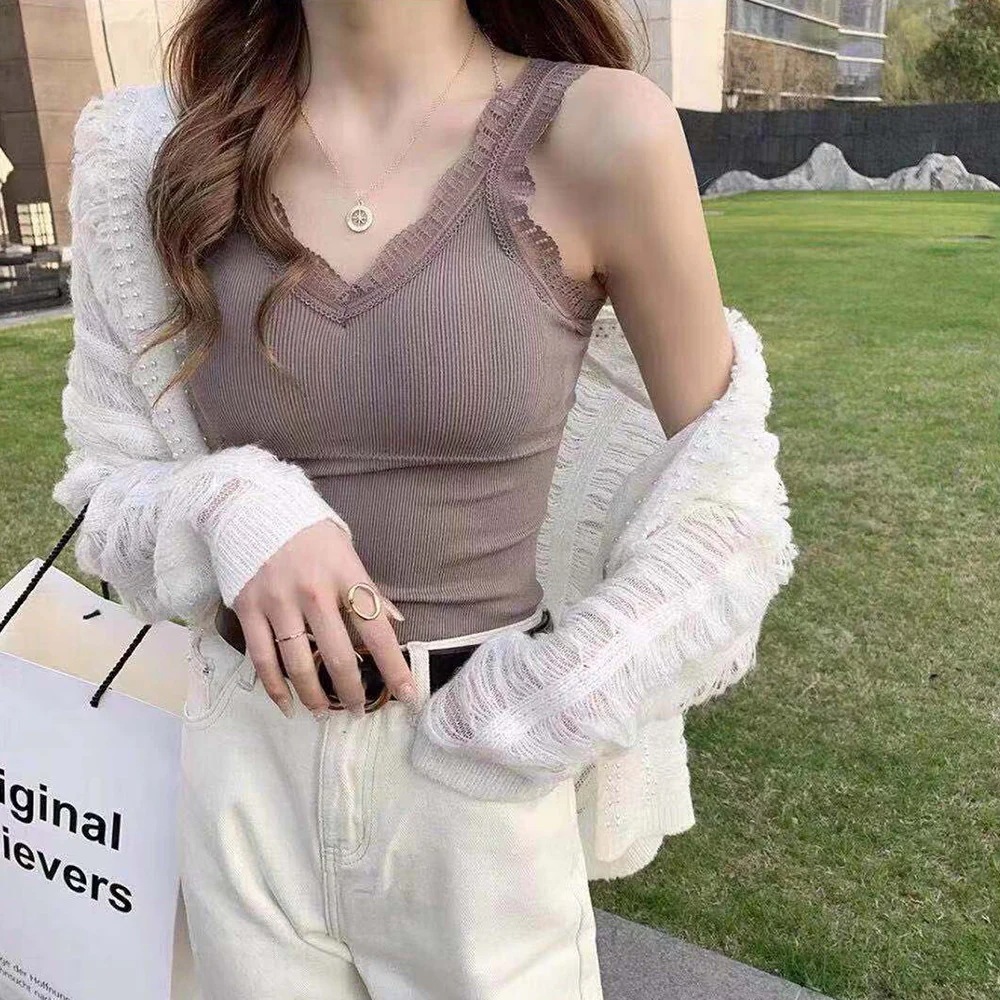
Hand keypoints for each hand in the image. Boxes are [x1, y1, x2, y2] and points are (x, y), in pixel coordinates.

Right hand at [231, 519, 414, 717]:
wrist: (250, 503)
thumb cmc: (306, 529)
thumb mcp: (346, 550)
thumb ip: (367, 589)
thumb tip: (393, 621)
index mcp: (345, 575)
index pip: (377, 629)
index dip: (394, 667)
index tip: (408, 695)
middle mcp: (314, 592)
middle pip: (339, 655)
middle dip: (353, 691)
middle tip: (360, 710)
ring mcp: (278, 602)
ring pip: (300, 664)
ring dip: (315, 696)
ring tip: (325, 712)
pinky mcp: (248, 609)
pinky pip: (263, 659)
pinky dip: (276, 688)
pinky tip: (287, 705)